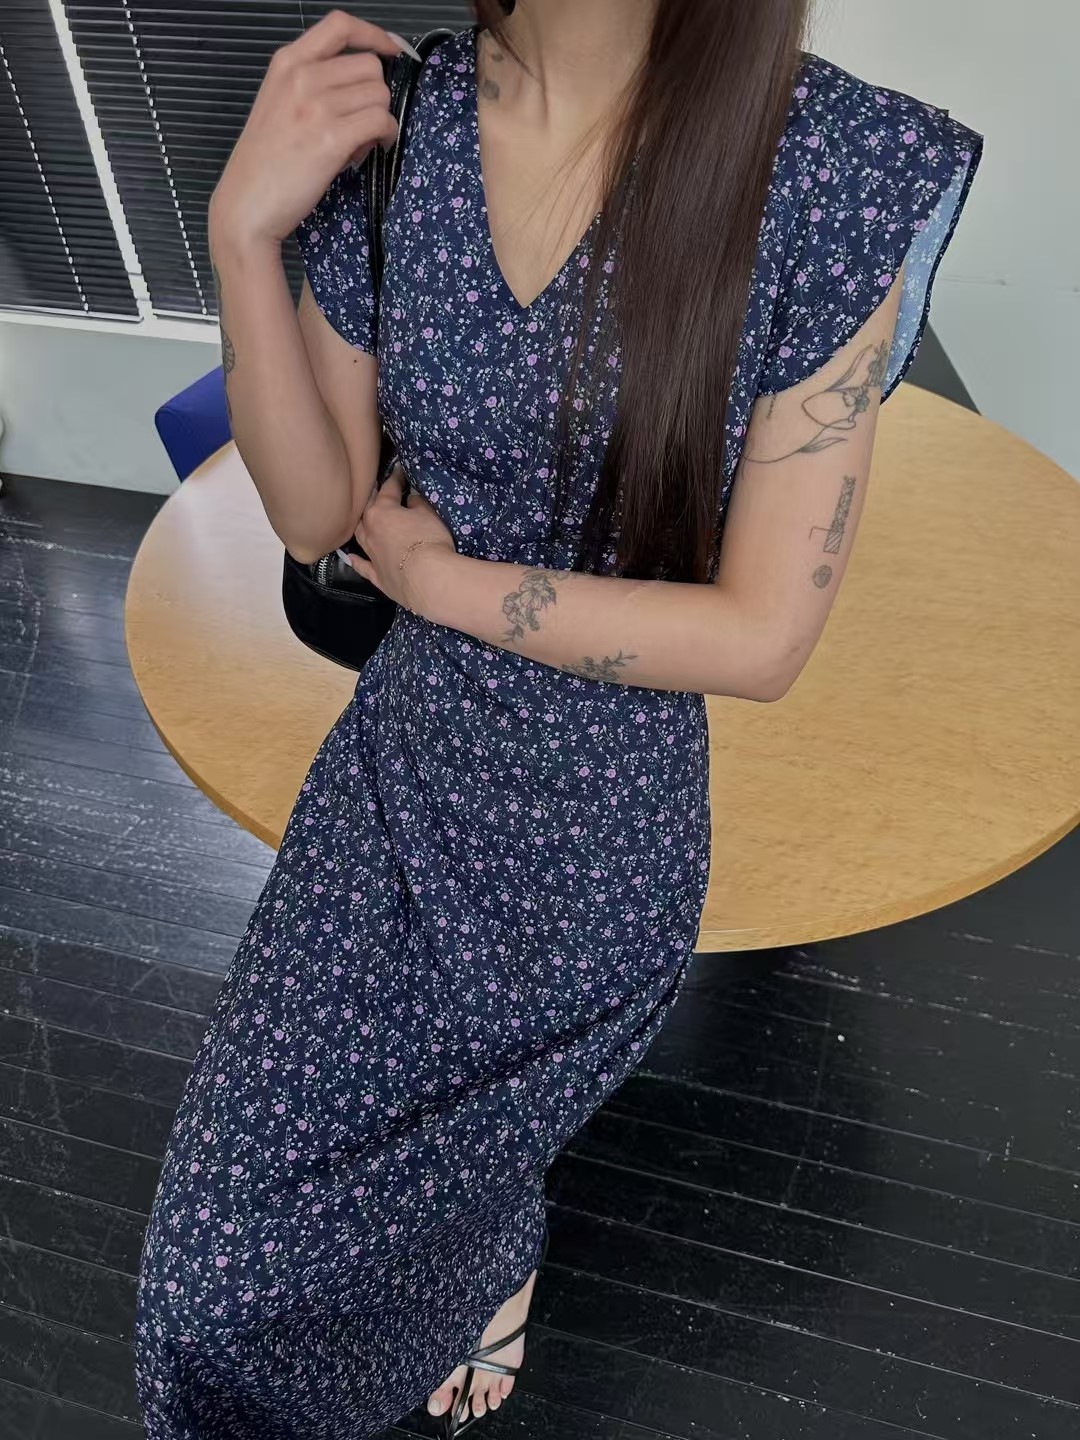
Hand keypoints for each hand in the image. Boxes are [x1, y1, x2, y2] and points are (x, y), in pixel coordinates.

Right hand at [209, 11, 410, 249]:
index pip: (339, 25)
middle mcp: (302, 77)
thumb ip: (313, 84)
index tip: (390, 50)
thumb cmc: (265, 161)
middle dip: (376, 95)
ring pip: (380, 95)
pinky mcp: (332, 139)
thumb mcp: (278, 103)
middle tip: (360, 123)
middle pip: (370, 66)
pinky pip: (381, 121)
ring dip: (379, 119)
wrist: (247, 203)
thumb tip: (363, 85)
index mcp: (287, 62)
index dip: (373, 34)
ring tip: (357, 142)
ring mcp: (317, 106)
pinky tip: (370, 150)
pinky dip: (385, 136)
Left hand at [346, 467, 456, 614]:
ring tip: (364, 520)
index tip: (399, 470)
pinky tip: (351, 558)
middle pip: (368, 509)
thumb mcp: (429, 514)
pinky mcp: (376, 576)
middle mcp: (370, 530)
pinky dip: (356, 561)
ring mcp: (370, 554)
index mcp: (382, 510)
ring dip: (361, 526)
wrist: (427, 578)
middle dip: (373, 498)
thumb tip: (410, 499)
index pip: (389, 488)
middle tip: (377, 490)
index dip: (395, 478)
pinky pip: (362, 566)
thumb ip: (418, 504)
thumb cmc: (429, 540)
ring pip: (360, 535)